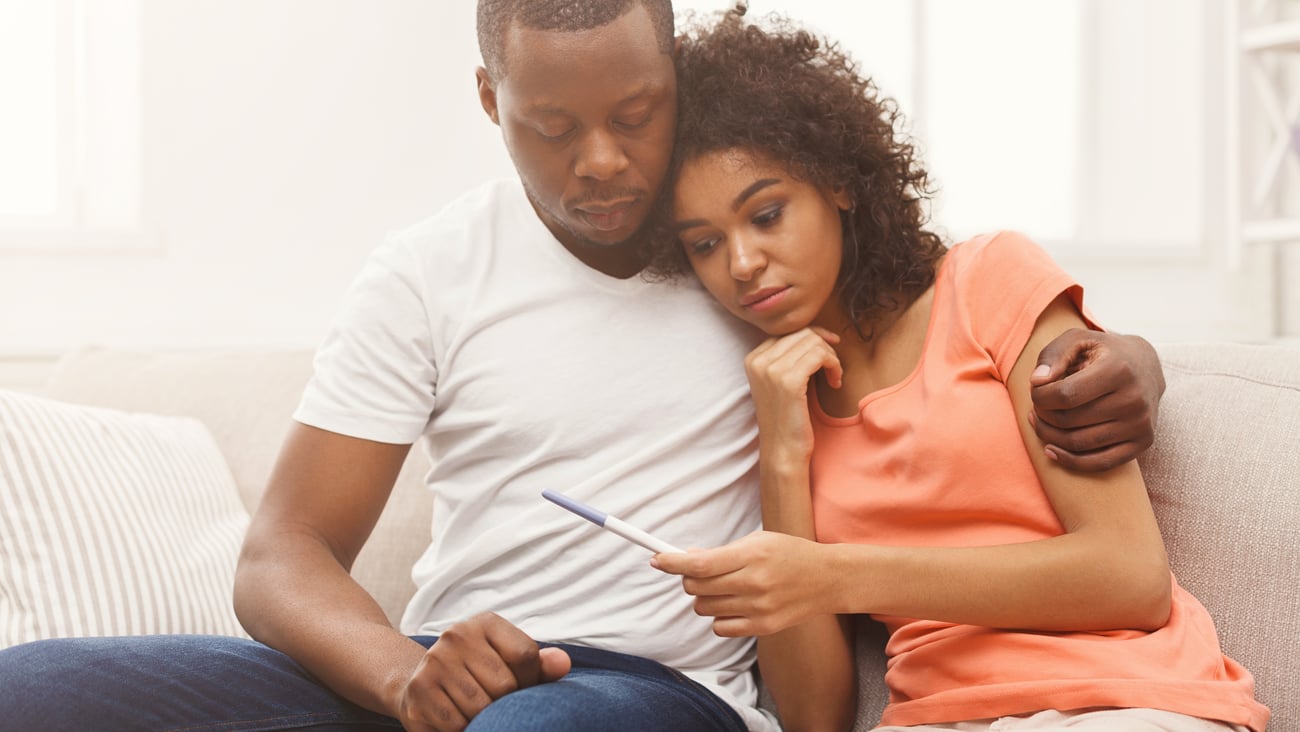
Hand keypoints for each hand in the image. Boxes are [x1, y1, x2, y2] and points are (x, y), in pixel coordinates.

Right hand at [395, 612, 570, 730]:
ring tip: (476, 708)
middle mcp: (456, 635)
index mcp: (484, 623)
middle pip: (504, 684)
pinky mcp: (420, 691)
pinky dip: (463, 729)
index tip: (519, 686)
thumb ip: (539, 664)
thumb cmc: (478, 672)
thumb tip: (563, 664)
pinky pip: (456, 724)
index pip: (525, 654)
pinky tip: (457, 716)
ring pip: (480, 707)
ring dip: (484, 718)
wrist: (421, 682)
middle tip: (494, 700)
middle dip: (505, 702)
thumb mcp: (508, 660)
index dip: (529, 680)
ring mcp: (434, 662)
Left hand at [652, 532, 832, 636]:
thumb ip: (722, 552)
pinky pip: (720, 627)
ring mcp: (759, 609)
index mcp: (752, 555)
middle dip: (689, 578)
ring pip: (705, 608)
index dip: (673, 563)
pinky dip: (718, 616)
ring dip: (704, 597)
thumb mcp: (757, 541)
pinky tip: (733, 604)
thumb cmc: (789, 554)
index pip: (701, 564)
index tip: (657, 559)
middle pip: (697, 588)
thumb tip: (687, 559)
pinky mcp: (763, 628)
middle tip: (698, 571)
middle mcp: (755, 583)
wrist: (827, 580)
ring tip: (722, 587)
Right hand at [744, 328, 841, 465]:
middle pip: (802, 334)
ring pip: (813, 342)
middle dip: (825, 347)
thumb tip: (816, 333)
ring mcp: (771, 369)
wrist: (783, 451)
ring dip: (832, 357)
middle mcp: (758, 360)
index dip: (814, 336)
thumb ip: (790, 357)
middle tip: (834, 368)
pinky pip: (820, 355)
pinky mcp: (788, 380)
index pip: (788, 332)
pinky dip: (834, 365)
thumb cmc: (788, 418)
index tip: (829, 350)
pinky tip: (835, 382)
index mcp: (753, 359)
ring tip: (834, 377)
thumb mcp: (782, 382)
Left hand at [1029, 329, 1164, 471]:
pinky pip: (1099, 463)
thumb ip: (1053, 355)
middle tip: (1036, 407)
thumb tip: (1037, 382)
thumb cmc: (1102, 353)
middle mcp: (1133, 399)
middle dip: (1042, 415)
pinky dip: (1069, 461)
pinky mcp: (1143, 442)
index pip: (1064, 395)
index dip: (1039, 397)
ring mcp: (1140, 424)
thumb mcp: (1077, 340)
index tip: (1035, 391)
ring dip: (1049, 436)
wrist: (1145, 367)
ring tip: (1039, 421)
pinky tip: (1050, 450)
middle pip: (1069, 421)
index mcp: (1117, 370)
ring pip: (1079, 444)